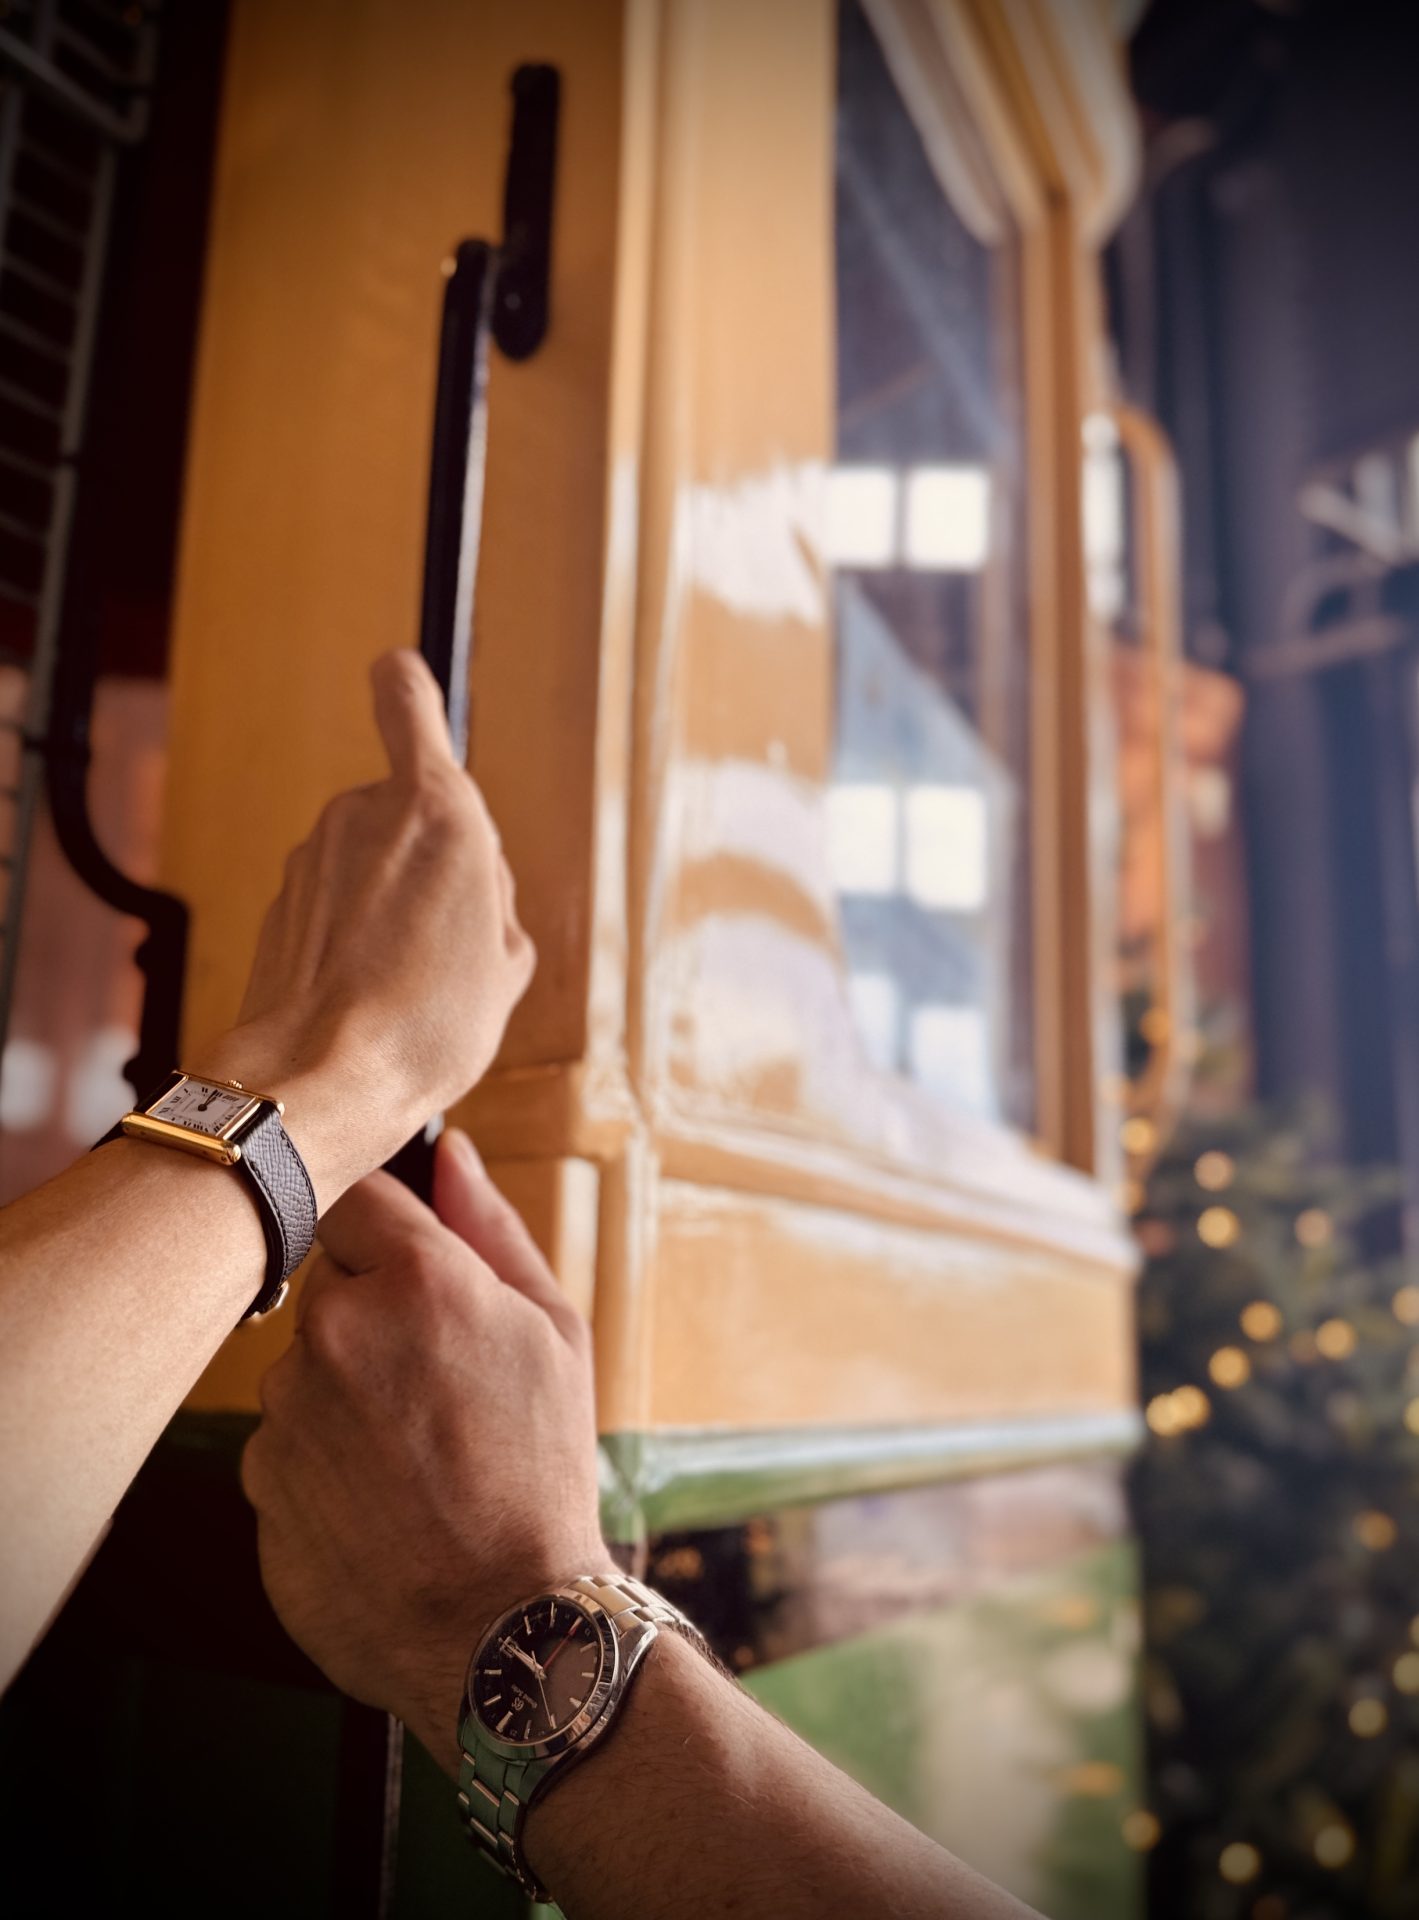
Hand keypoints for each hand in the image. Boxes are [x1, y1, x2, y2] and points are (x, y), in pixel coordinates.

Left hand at [203, 651, 534, 1201]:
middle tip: (458, 931)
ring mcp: (314, 856)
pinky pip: (338, 901)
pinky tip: (373, 994)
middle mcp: (364, 812)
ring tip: (417, 979)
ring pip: (374, 856)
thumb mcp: (509, 959)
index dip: (409, 689)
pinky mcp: (280, 901)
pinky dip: (357, 935)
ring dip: (398, 900)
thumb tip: (473, 886)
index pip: (405, 697)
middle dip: (437, 853)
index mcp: (439, 810)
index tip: (411, 688)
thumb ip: (494, 895)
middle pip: (413, 805)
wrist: (320, 1082)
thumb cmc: (425, 1025)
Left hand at [241, 1129, 607, 1766]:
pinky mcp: (255, 1479)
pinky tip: (380, 1499)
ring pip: (304, 1367)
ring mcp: (285, 1409)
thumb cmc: (543, 1473)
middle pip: (327, 1284)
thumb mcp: (554, 1333)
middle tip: (434, 1383)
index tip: (407, 1268)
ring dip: (344, 1391)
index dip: (383, 1231)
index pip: (354, 1194)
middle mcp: (335, 1331)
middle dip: (370, 1315)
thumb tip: (453, 1151)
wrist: (501, 1629)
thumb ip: (491, 1229)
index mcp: (418, 1280)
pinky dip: (321, 1460)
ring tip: (415, 1455)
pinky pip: (283, 1441)